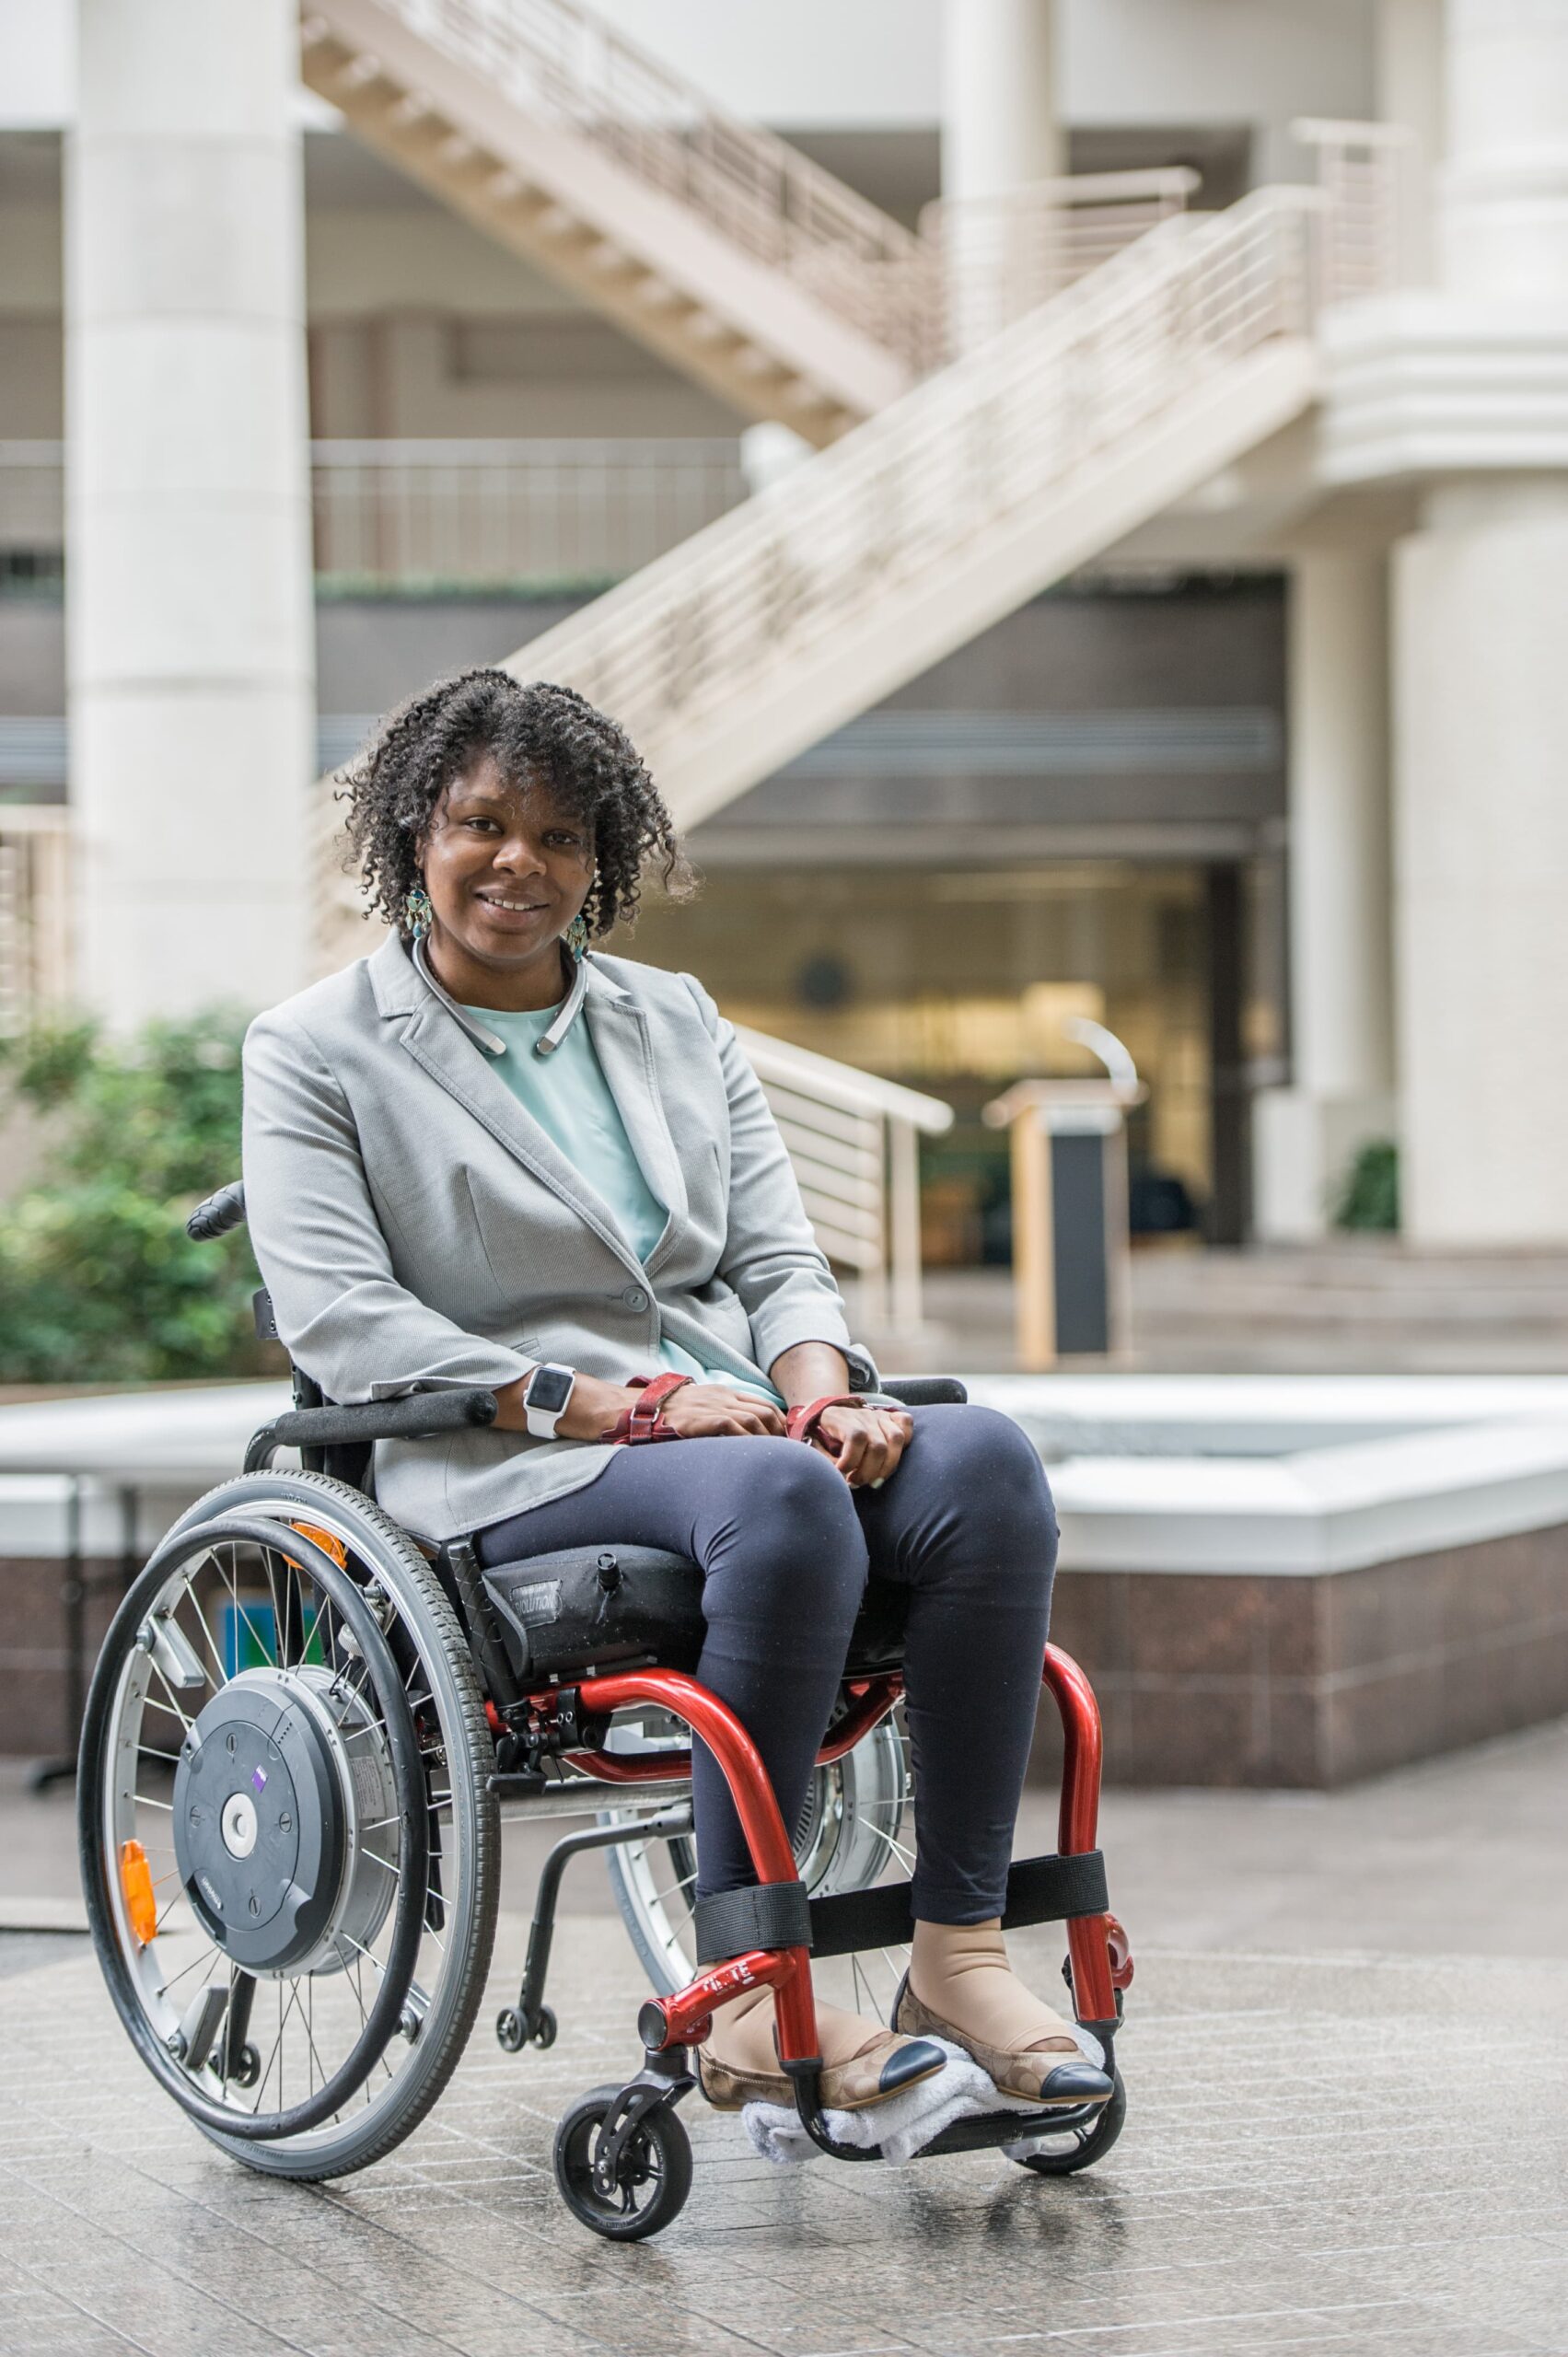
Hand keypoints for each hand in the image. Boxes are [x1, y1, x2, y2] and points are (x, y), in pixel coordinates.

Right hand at [655, 1382, 787, 1440]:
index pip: (763, 1404)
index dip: (779, 1422)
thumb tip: (744, 1433)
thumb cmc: (675, 1412)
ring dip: (767, 1438)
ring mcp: (714, 1406)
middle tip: (785, 1451)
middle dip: (779, 1432)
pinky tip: (751, 1453)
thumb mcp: (704, 1405)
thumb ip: (723, 1413)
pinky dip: (746, 1439)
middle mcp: (724, 1397)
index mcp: (726, 1393)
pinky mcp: (703, 1419)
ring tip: (773, 1455)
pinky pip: (733, 1427)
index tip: (785, 1439)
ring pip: (754, 1418)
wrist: (648, 1407)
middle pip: (764, 1411)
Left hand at [808, 1402, 911, 1488]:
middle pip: (878, 1445)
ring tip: (874, 1480)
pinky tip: (889, 1459)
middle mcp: (861, 1413)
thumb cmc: (818, 1435)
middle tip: (856, 1483)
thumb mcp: (811, 1445)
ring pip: (896, 1438)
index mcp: (837, 1417)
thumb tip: (838, 1477)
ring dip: (887, 1466)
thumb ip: (823, 1460)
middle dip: (868, 1472)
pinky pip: (906, 1424)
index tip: (842, 1475)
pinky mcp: (890, 1416)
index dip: (851, 1460)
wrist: (825, 1414)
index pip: (856, 1436)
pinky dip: (904, 1443)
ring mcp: (877, 1414)